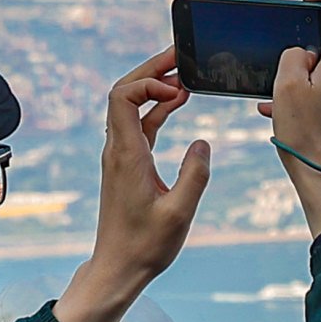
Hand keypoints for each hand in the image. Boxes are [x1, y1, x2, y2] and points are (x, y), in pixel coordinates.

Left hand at [55, 46, 212, 321]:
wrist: (118, 267)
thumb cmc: (146, 245)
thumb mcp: (179, 212)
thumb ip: (194, 175)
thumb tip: (203, 143)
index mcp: (126, 154)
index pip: (123, 96)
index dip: (148, 81)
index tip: (179, 88)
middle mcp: (118, 149)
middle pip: (124, 92)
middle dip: (151, 70)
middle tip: (180, 54)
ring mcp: (120, 154)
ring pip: (130, 105)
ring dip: (154, 86)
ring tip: (184, 74)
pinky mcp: (127, 164)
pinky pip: (139, 123)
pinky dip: (157, 107)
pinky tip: (178, 103)